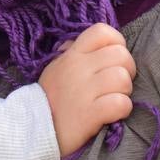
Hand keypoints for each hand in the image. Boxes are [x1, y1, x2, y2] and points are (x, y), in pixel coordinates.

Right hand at [39, 23, 134, 156]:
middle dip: (127, 70)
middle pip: (121, 55)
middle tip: (116, 84)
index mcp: (72, 53)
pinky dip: (122, 109)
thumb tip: (95, 43)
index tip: (112, 59)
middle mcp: (78, 67)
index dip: (116, 43)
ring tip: (113, 98)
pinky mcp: (89, 114)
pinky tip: (112, 113)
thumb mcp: (57, 66)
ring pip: (123, 79)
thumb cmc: (51, 97)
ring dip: (124, 91)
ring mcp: (84, 90)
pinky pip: (121, 103)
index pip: (102, 31)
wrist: (33, 128)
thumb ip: (74, 51)